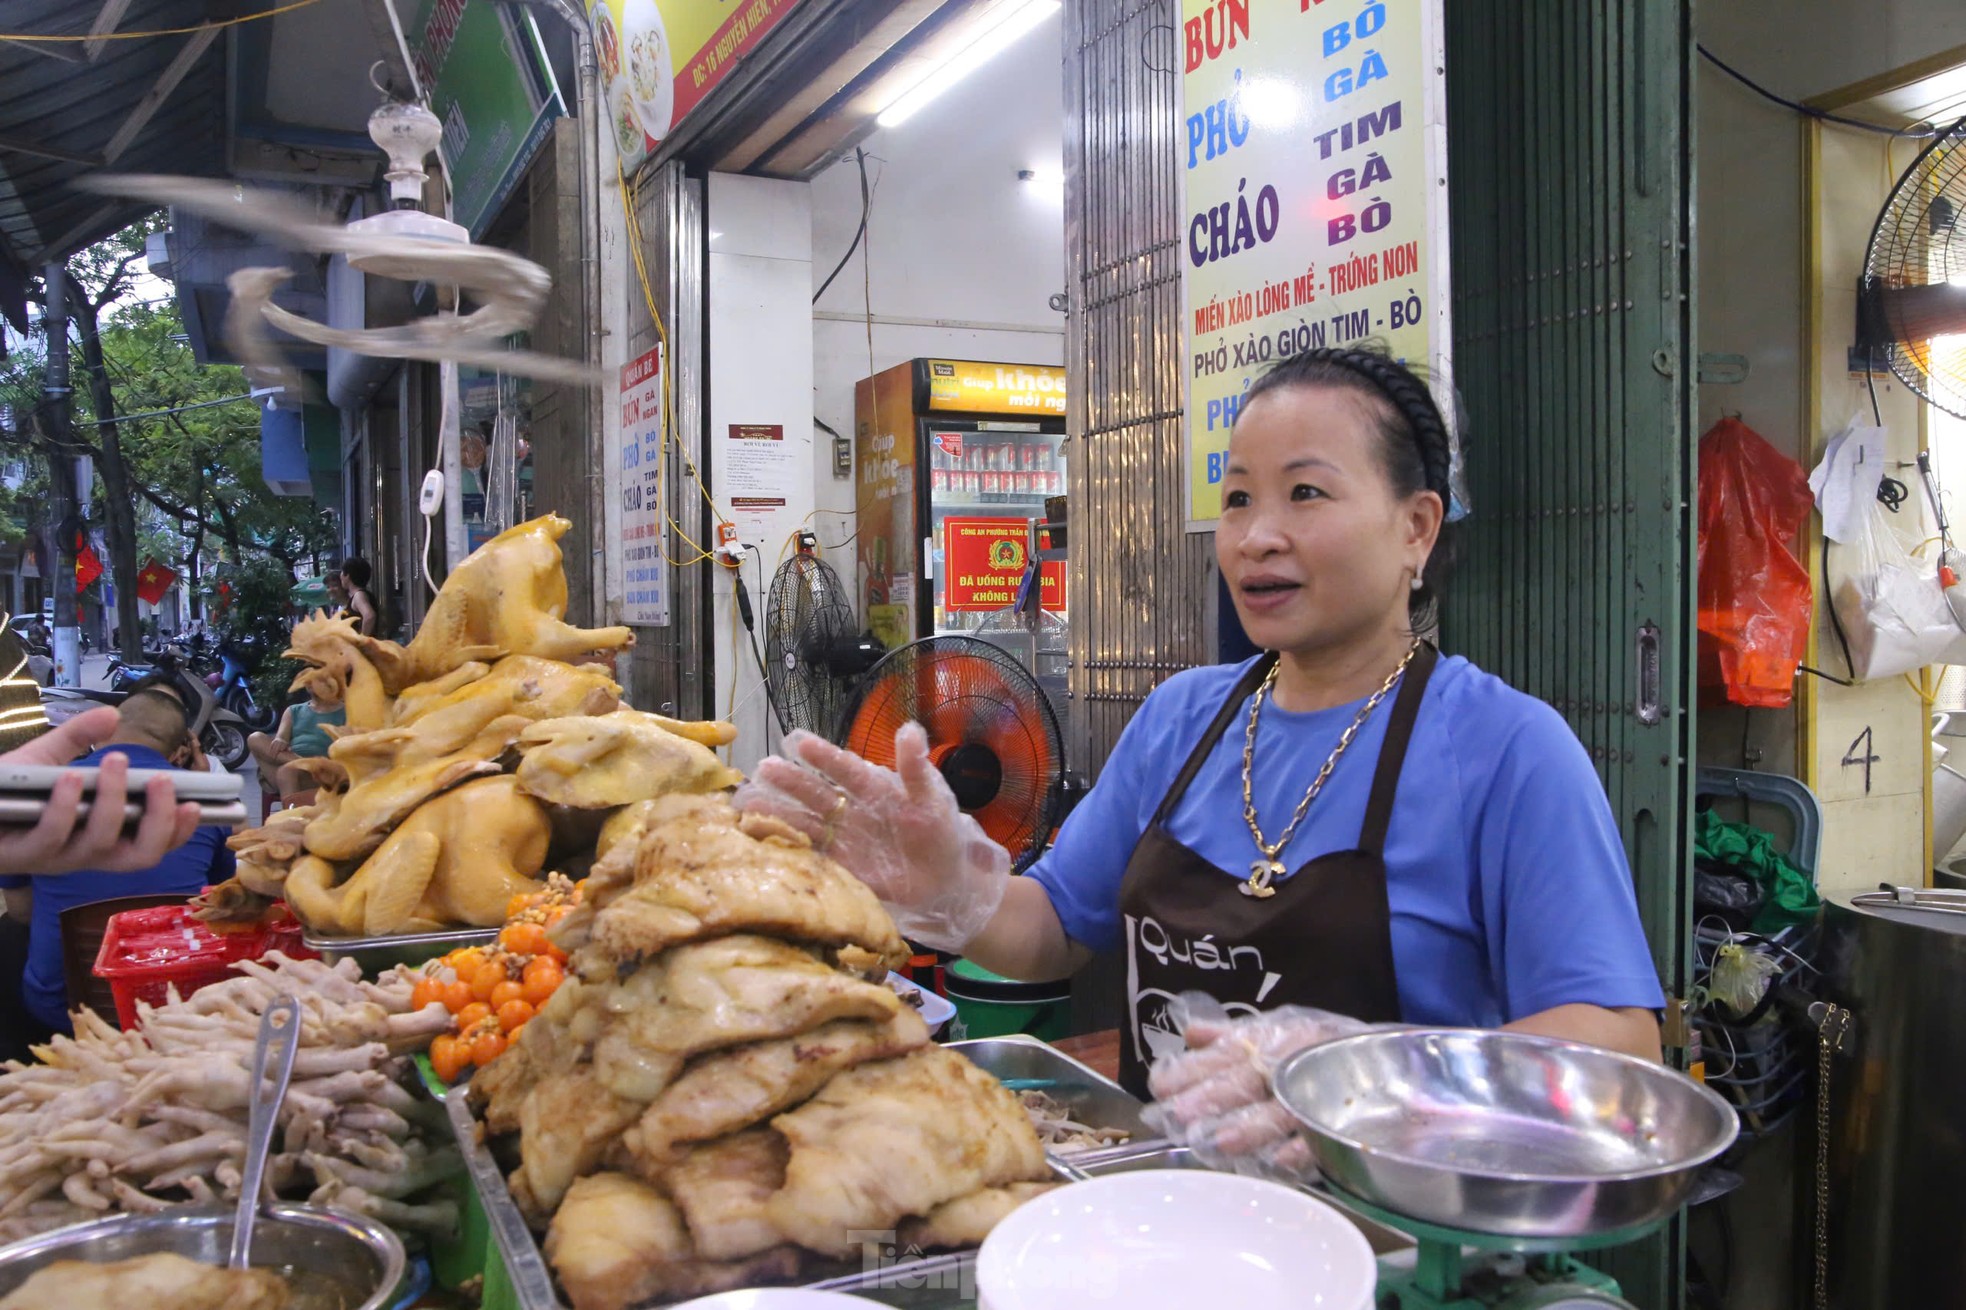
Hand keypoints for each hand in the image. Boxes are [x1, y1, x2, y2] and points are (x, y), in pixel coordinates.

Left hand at [0, 707, 201, 874]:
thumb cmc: (9, 791)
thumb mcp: (48, 760)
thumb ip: (78, 737)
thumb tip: (112, 715)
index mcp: (102, 837)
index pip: (153, 846)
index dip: (179, 832)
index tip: (196, 805)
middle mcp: (86, 855)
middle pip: (141, 857)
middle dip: (160, 819)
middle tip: (165, 781)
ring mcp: (56, 858)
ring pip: (101, 844)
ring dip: (115, 800)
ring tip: (115, 761)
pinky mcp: (24, 855)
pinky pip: (54, 835)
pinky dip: (68, 805)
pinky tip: (71, 777)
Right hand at [733, 724, 1010, 950]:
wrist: (947, 881)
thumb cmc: (940, 832)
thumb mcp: (934, 798)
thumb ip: (917, 768)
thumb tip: (909, 729)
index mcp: (872, 787)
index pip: (844, 768)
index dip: (822, 755)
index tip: (797, 742)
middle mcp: (850, 809)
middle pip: (814, 793)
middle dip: (788, 781)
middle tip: (762, 769)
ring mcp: (841, 839)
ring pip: (803, 822)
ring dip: (775, 813)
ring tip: (746, 804)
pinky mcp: (839, 868)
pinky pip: (809, 857)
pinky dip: (786, 849)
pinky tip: (761, 842)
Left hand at [1142, 994, 1375, 1182]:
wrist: (1401, 1061)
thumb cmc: (1330, 1049)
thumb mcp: (1282, 1032)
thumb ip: (1235, 1037)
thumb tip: (1189, 1032)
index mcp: (1274, 1041)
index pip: (1226, 1055)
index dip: (1193, 1070)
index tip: (1158, 1085)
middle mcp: (1293, 1063)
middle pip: (1247, 1081)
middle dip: (1210, 1098)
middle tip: (1175, 1116)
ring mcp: (1319, 1092)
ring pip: (1280, 1110)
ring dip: (1250, 1126)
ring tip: (1216, 1142)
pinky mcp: (1346, 1122)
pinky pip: (1323, 1137)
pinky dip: (1303, 1148)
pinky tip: (1278, 1161)